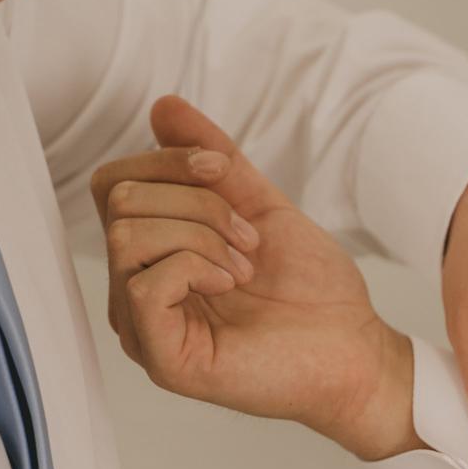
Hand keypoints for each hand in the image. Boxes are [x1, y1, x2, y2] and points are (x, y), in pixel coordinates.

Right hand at [90, 97, 420, 459]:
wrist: (353, 347)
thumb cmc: (312, 292)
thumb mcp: (260, 206)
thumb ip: (211, 159)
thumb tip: (163, 109)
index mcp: (152, 258)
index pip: (113, 183)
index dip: (167, 160)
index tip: (226, 171)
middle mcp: (135, 293)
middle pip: (119, 201)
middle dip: (196, 201)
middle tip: (248, 239)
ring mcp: (143, 328)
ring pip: (125, 236)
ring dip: (201, 234)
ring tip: (245, 265)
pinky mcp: (163, 359)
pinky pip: (143, 284)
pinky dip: (194, 267)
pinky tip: (231, 284)